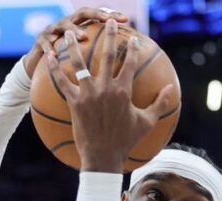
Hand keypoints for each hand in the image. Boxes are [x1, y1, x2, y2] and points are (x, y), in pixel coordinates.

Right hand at [23, 7, 128, 77]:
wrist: (38, 67)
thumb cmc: (66, 66)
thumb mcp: (83, 58)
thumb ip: (100, 57)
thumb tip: (126, 63)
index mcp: (81, 26)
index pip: (98, 16)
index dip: (111, 15)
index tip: (126, 20)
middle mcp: (68, 24)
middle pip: (83, 12)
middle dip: (96, 14)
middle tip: (108, 20)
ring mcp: (53, 30)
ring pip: (64, 25)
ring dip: (73, 30)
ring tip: (82, 37)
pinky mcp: (39, 41)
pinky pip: (45, 44)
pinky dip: (49, 49)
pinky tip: (54, 56)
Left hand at [46, 20, 176, 172]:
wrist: (103, 157)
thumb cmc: (125, 141)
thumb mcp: (146, 122)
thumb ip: (160, 103)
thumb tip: (172, 89)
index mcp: (124, 91)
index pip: (129, 63)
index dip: (132, 49)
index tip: (133, 39)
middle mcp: (106, 88)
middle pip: (106, 56)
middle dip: (109, 36)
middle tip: (108, 23)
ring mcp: (88, 94)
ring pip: (80, 64)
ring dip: (73, 46)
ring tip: (68, 33)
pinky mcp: (74, 102)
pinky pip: (62, 82)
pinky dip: (55, 69)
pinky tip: (50, 57)